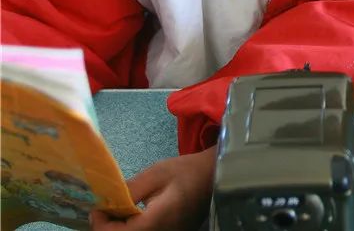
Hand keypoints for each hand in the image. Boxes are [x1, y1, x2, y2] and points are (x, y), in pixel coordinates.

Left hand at [91, 145, 216, 230]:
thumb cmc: (186, 171)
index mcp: (157, 221)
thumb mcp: (155, 174)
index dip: (102, 226)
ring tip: (117, 209)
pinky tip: (131, 214)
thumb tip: (103, 204)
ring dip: (120, 227)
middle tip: (104, 209)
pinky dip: (132, 227)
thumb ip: (129, 190)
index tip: (97, 208)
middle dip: (108, 227)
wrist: (214, 174)